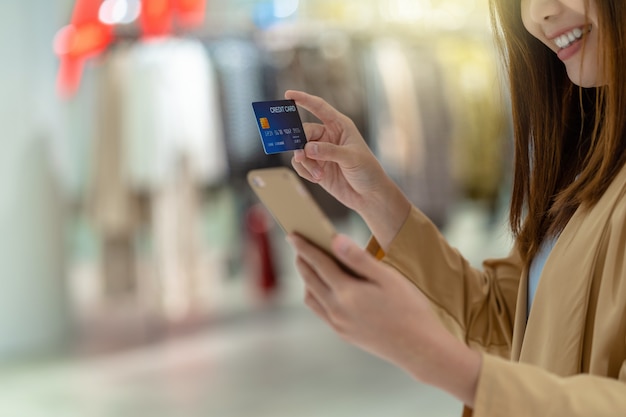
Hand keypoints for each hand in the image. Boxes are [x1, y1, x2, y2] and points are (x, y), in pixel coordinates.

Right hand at [285, 90, 410, 248]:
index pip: (319, 107)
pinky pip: (301, 164)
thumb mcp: (351, 158)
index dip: (303, 99)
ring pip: (300, 150)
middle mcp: (328, 136)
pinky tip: (318, 178)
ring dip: (305, 163)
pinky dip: (305, 171)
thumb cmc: (367, 171)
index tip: (288, 95)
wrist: (369, 195)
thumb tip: (307, 148)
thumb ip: (329, 151)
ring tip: (318, 174)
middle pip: (304, 132)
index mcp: (339, 125)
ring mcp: (321, 151)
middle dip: (300, 144)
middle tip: (302, 155)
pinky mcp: (316, 166)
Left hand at [287, 232, 480, 406]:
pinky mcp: (344, 334)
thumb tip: (335, 240)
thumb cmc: (409, 308)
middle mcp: (337, 310)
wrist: (419, 349)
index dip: (304, 247)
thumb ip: (359, 259)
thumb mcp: (387, 278)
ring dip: (307, 279)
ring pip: (311, 297)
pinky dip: (315, 295)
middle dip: (302, 260)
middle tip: (297, 245)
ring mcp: (339, 324)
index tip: (292, 234)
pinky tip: (323, 289)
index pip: (318, 263)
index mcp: (347, 293)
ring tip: (309, 264)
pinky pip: (320, 311)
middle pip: (310, 279)